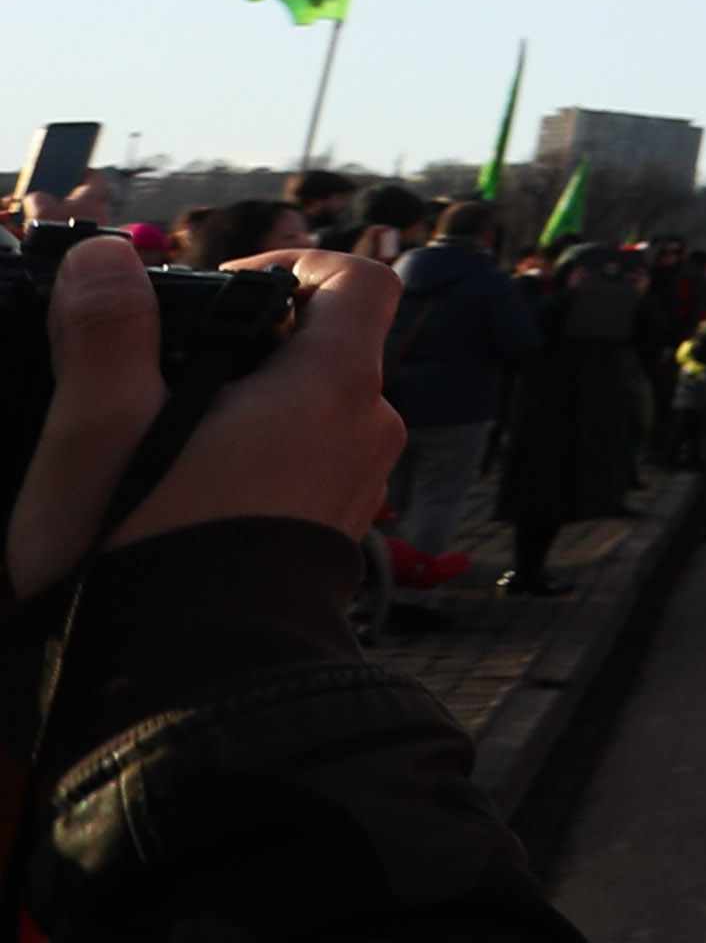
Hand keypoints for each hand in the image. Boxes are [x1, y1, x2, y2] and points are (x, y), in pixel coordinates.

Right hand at [9, 236, 409, 599]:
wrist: (181, 685)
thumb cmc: (139, 550)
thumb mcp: (99, 428)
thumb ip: (105, 332)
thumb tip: (103, 257)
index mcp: (335, 388)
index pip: (362, 281)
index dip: (298, 260)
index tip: (224, 282)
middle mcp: (368, 432)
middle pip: (330, 347)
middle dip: (251, 343)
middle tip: (164, 373)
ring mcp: (357, 487)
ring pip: (314, 411)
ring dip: (249, 405)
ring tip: (163, 440)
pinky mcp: (332, 536)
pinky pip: (307, 467)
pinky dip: (259, 458)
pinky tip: (185, 492)